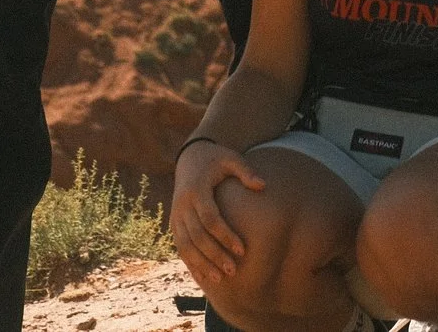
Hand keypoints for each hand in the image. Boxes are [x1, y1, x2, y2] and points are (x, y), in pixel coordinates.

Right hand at [170, 139, 263, 282]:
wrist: (189, 157)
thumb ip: (246, 171)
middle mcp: (182, 205)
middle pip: (197, 236)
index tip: (242, 250)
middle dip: (214, 255)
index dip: (225, 235)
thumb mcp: (231, 158)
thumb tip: (262, 186)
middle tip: (233, 270)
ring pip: (185, 245)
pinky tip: (203, 277)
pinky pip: (180, 246)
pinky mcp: (174, 223)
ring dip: (201, 264)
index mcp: (196, 189)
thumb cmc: (215, 159)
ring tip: (219, 279)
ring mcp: (176, 215)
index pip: (210, 218)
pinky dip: (190, 262)